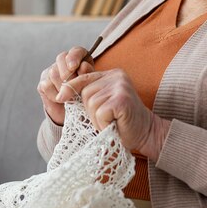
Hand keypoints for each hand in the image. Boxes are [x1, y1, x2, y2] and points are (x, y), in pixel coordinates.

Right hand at [37, 47, 94, 125]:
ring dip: (62, 86)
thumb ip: (88, 75)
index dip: (74, 57)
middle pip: (61, 58)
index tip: (74, 67)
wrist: (75, 113)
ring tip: (71, 97)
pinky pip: (46, 85)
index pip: (76, 51)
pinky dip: (55, 94)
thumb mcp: (91, 85)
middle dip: (68, 73)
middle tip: (74, 87)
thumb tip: (83, 67)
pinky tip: (61, 100)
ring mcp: (51, 71)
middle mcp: (64, 62)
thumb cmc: (86, 96)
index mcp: (80, 59)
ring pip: (53, 72)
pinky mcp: (43, 83)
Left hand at [55, 68, 170, 160]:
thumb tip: (61, 94)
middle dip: (90, 111)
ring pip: (91, 104)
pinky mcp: (122, 99)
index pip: (83, 77)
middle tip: (106, 119)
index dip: (69, 87)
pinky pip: (100, 113)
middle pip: (85, 93)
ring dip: (97, 119)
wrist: (146, 133)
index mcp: (111, 75)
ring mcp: (120, 87)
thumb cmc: (121, 121)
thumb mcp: (102, 104)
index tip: (60, 97)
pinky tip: (115, 125)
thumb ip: (89, 96)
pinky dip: (103, 124)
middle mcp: (117, 76)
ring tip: (111, 122)